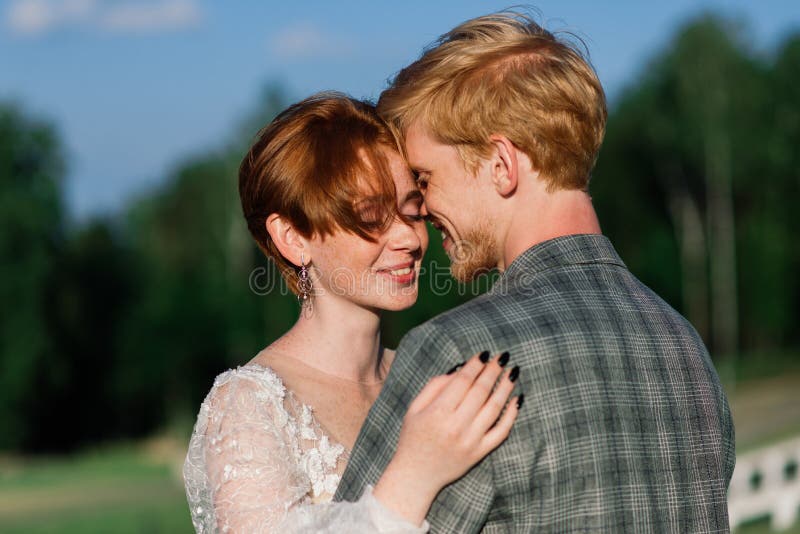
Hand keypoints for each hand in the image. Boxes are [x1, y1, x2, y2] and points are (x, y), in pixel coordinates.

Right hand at [373, 351, 520, 524]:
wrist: (416, 475)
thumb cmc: (413, 437)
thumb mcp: (415, 408)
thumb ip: (435, 386)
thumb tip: (461, 369)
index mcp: (438, 413)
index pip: (462, 382)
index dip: (475, 366)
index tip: (484, 354)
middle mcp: (456, 426)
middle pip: (480, 392)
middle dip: (492, 371)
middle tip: (501, 358)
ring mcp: (470, 441)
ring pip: (494, 409)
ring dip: (505, 388)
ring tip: (512, 372)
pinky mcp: (480, 453)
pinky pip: (501, 432)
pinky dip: (511, 415)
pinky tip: (516, 399)